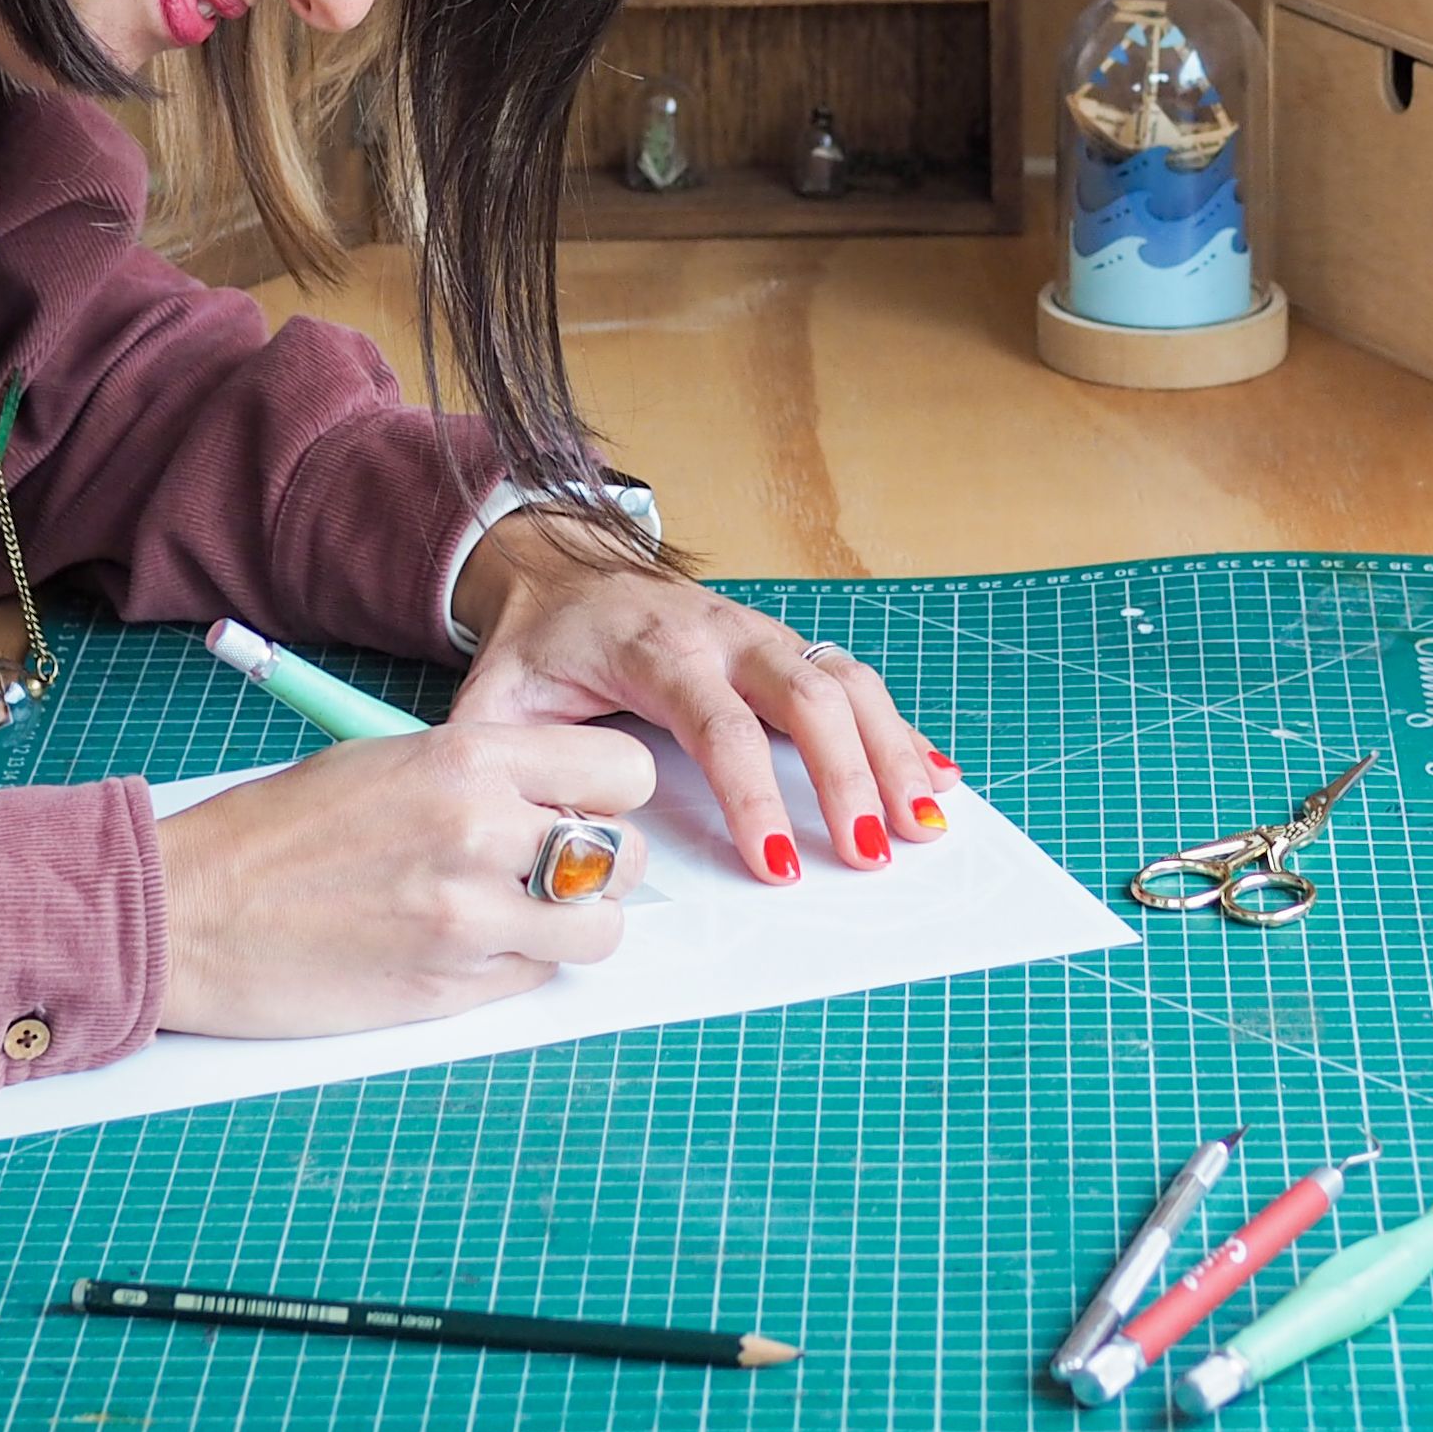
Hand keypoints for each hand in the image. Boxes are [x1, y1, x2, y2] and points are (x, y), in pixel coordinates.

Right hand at [149, 720, 652, 1037]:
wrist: (189, 910)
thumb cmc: (278, 830)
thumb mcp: (388, 762)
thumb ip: (483, 778)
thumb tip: (559, 806)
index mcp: (468, 759)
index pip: (622, 772)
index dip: (615, 795)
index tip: (591, 806)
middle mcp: (481, 833)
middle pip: (623, 857)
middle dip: (603, 866)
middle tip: (557, 870)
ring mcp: (469, 918)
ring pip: (598, 931)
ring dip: (574, 927)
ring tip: (524, 917)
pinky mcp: (449, 989)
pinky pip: (536, 979)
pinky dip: (520, 967)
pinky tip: (468, 948)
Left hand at [448, 509, 950, 886]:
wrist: (559, 567)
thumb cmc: (536, 646)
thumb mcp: (495, 699)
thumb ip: (500, 761)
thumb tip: (531, 838)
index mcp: (654, 648)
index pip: (720, 725)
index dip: (754, 796)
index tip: (779, 864)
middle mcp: (722, 632)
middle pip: (807, 696)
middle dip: (848, 776)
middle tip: (872, 854)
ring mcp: (762, 634)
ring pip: (847, 681)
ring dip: (892, 753)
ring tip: (926, 826)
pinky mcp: (784, 645)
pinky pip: (854, 678)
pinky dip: (900, 729)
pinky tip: (937, 776)